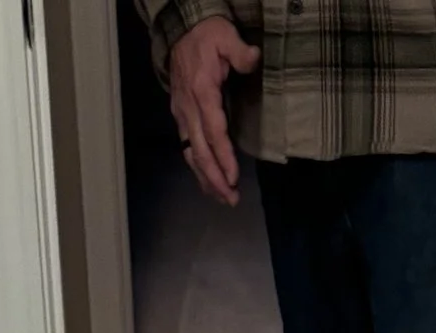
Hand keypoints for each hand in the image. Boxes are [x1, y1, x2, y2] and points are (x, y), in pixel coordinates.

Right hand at [168, 16, 259, 204]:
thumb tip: (254, 59)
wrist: (181, 30)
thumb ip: (240, 51)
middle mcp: (188, 109)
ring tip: (223, 199)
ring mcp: (182, 115)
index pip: (213, 131)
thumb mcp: (225, 35)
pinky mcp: (181, 118)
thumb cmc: (207, 35)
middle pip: (199, 152)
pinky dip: (198, 169)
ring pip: (191, 155)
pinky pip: (188, 149)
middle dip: (215, 179)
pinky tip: (209, 183)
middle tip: (231, 199)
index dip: (223, 156)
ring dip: (206, 179)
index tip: (233, 177)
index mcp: (201, 92)